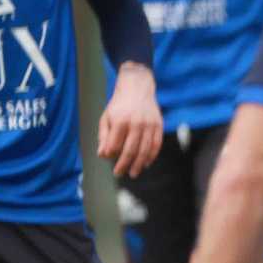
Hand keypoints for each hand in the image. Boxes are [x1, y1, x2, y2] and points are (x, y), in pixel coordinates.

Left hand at [99, 63, 163, 177]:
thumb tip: (103, 155)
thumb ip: (104, 136)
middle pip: (130, 150)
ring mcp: (149, 125)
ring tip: (133, 173)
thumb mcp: (106, 117)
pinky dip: (151, 156)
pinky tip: (146, 163)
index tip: (109, 162)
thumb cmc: (119, 105)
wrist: (137, 88)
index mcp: (121, 121)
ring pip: (145, 150)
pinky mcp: (158, 125)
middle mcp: (136, 123)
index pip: (115, 144)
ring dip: (139, 164)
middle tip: (120, 173)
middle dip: (124, 164)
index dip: (111, 155)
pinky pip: (156, 145)